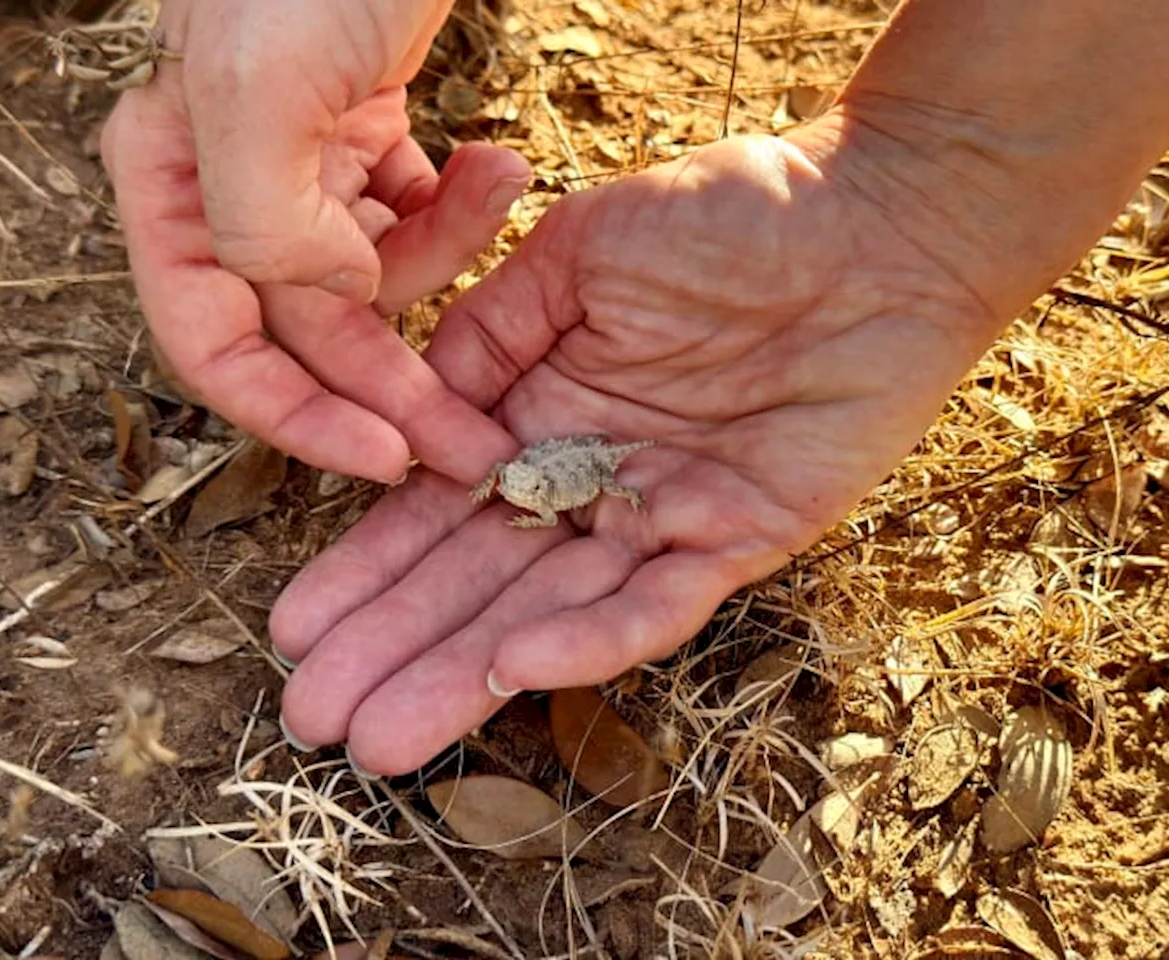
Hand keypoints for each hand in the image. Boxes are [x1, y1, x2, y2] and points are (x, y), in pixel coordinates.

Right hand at [101, 0, 531, 478]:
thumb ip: (258, 221)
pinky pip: (411, 220)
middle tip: (476, 438)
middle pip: (309, 332)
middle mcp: (226, 190)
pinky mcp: (361, 143)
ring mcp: (297, 169)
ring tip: (497, 189)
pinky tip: (494, 166)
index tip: (384, 456)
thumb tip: (318, 298)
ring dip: (444, 263)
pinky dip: (457, 210)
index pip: (215, 344)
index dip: (295, 417)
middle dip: (396, 384)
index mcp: (175, 187)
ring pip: (371, 281)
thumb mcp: (259, 86)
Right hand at [267, 117, 1012, 773]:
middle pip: (481, 583)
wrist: (872, 221)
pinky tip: (514, 669)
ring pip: (553, 613)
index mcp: (544, 416)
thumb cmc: (728, 216)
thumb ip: (490, 333)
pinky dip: (592, 638)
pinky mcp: (743, 537)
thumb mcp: (578, 253)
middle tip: (315, 719)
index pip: (439, 511)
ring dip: (468, 674)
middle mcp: (593, 481)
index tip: (296, 624)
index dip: (369, 570)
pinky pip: (658, 602)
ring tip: (383, 738)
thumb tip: (416, 418)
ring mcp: (665, 518)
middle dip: (397, 649)